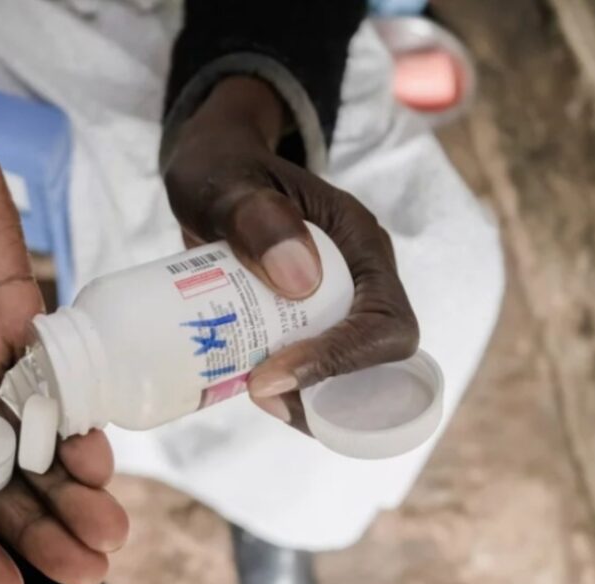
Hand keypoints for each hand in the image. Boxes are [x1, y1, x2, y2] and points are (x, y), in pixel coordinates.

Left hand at [163, 76, 418, 427]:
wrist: (210, 173)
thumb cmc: (219, 169)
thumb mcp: (225, 183)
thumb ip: (254, 215)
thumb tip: (301, 279)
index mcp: (360, 244)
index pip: (383, 321)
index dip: (340, 360)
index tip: (271, 376)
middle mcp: (360, 278)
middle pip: (377, 362)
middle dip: (328, 392)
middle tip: (259, 395)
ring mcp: (336, 303)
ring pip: (351, 375)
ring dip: (312, 402)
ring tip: (252, 395)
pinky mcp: (308, 322)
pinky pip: (319, 370)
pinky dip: (294, 392)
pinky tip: (249, 388)